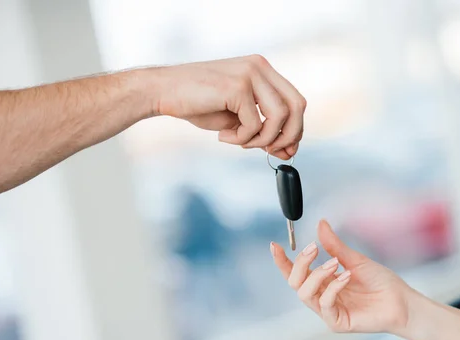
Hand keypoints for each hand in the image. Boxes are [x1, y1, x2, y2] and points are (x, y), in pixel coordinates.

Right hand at [152, 55, 305, 158]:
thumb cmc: (198, 104)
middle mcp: (260, 67)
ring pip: (279, 117)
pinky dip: (241, 138)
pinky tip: (223, 136)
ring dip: (261, 139)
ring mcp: (250, 74)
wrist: (162, 92)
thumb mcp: (237, 120)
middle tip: (270, 150)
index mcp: (262, 70)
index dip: (295, 128)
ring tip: (239, 142)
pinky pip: (254, 124)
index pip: (295, 100)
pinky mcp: (237, 86)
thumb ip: (264, 132)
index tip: (283, 148)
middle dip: (288, 135)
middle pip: (297, 106)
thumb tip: (289, 152)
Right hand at [271, 220, 415, 333]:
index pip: (296, 273)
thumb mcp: (355, 259)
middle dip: (299, 264)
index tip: (275, 245)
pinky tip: (346, 276)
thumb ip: (335, 245)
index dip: (282, 261)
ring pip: (305, 294)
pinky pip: (325, 305)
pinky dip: (332, 288)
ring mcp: (328, 310)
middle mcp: (322, 296)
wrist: (402, 301)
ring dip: (316, 275)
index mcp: (323, 282)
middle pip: (295, 282)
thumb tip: (320, 224)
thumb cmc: (381, 282)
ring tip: (334, 263)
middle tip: (313, 249)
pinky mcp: (337, 322)